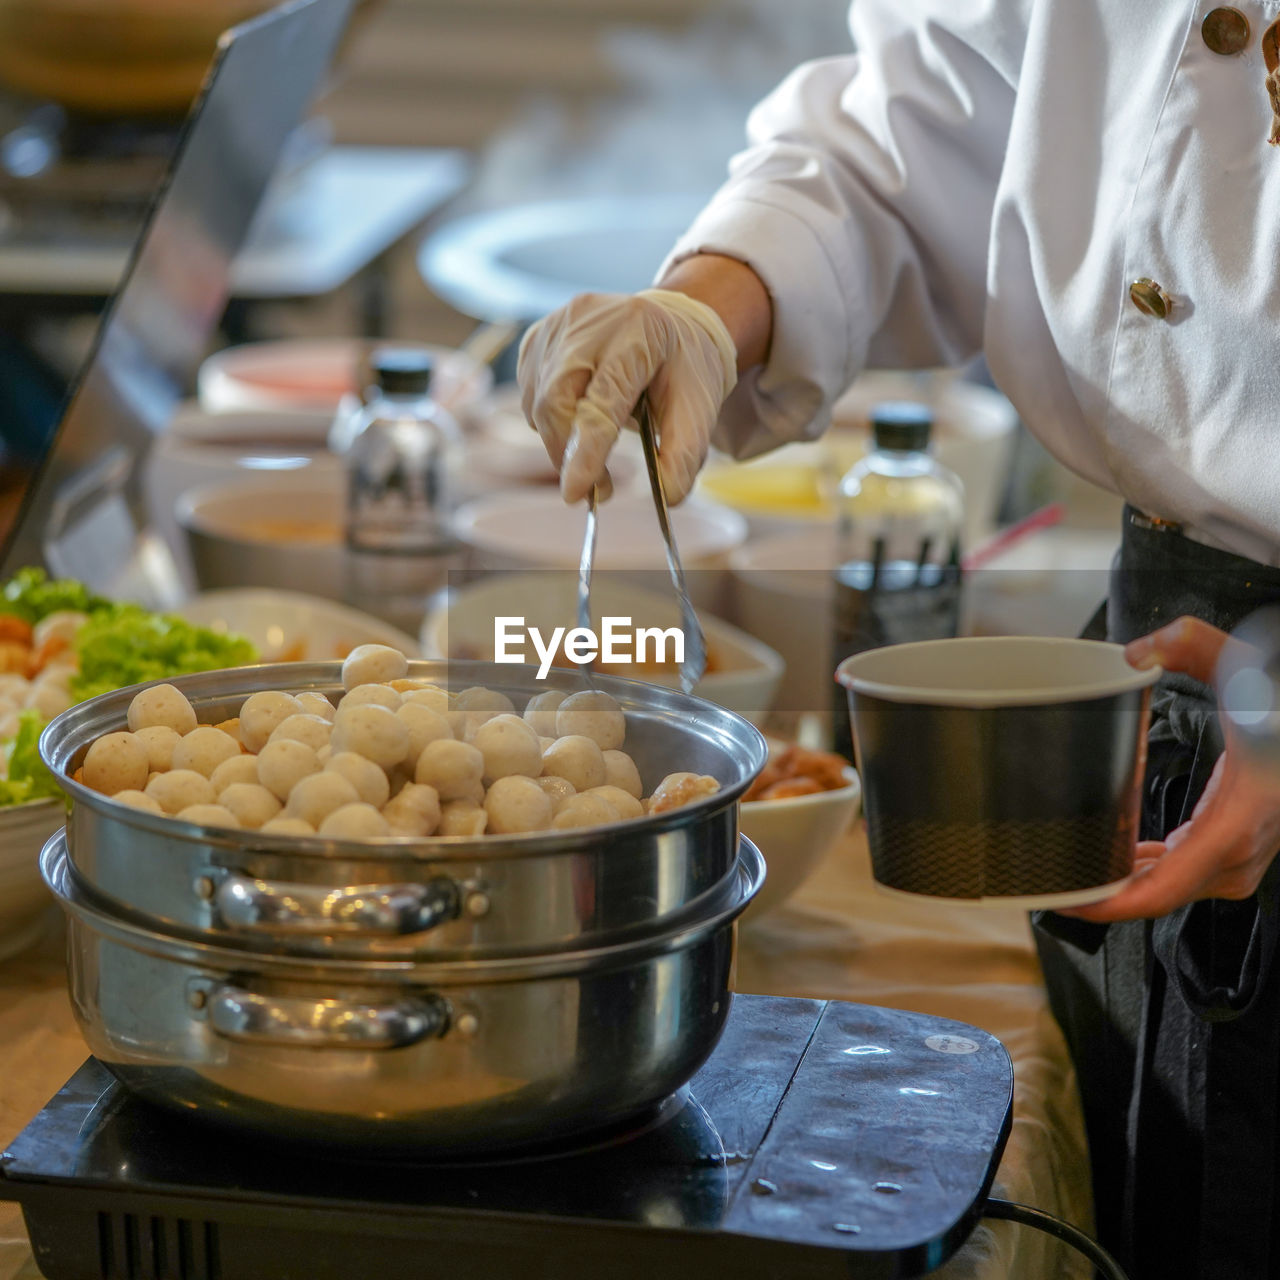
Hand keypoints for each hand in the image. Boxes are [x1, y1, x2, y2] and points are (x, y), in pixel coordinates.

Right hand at [517, 254, 771, 505]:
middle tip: (598, 489)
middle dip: (568, 454)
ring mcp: (556, 326)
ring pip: (538, 404)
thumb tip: (667, 496)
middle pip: (556, 401)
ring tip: (598, 446)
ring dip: (562, 441)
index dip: (585, 450)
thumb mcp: (700, 407)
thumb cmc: (687, 366)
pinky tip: (580, 414)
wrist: (674, 321)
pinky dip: (552, 421)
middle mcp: (588, 321)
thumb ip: (685, 453)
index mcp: (636, 333)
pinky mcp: (537, 338)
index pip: (602, 398)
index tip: (577, 493)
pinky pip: (531, 395)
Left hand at [1066, 616, 1279, 922]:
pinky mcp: (1235, 846)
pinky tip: (1121, 855)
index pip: (1166, 889)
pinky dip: (1148, 869)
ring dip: (1122, 882)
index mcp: (1236, 822)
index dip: (1112, 904)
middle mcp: (1239, 851)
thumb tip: (1138, 652)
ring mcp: (1241, 855)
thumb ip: (1192, 647)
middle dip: (1102, 895)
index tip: (1068, 902)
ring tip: (1069, 870)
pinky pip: (1183, 872)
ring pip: (1170, 886)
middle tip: (1046, 881)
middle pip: (1158, 894)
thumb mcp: (1247, 669)